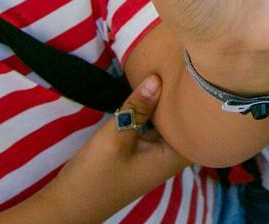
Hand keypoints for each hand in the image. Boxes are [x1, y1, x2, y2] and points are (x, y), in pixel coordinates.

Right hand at [0, 75, 188, 223]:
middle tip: (187, 65)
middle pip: (186, 123)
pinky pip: (155, 127)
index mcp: (172, 158)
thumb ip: (137, 107)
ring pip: (169, 124)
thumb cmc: (94, 175)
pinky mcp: (142, 153)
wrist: (67, 205)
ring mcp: (155, 155)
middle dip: (184, 98)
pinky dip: (154, 112)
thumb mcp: (115, 136)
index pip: (199, 126)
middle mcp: (169, 157)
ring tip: (175, 70)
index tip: (200, 74)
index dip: (201, 102)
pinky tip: (153, 89)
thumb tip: (158, 78)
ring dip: (167, 103)